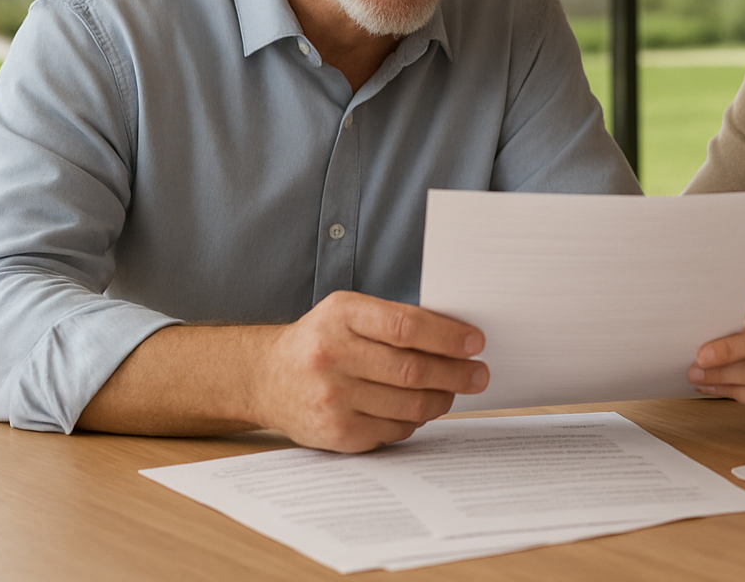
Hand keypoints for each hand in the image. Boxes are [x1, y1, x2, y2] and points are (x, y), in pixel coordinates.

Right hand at [251, 290, 486, 451]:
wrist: (267, 377)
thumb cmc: (321, 340)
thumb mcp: (348, 312)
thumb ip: (394, 320)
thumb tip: (457, 338)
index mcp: (340, 315)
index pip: (406, 327)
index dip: (447, 337)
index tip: (475, 343)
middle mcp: (332, 356)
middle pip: (412, 370)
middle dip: (456, 373)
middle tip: (478, 374)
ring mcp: (332, 398)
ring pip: (409, 405)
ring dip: (442, 400)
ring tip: (453, 392)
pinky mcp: (335, 433)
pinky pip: (394, 430)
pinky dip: (415, 421)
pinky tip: (419, 409)